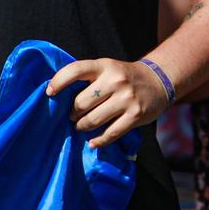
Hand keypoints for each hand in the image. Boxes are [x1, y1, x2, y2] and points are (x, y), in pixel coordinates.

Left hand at [46, 58, 169, 147]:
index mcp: (104, 66)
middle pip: (81, 102)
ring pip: (93, 120)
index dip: (58, 81)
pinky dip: (98, 141)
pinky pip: (111, 133)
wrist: (158, 81)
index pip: (75, 70)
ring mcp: (127, 98)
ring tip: (81, 126)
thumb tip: (59, 98)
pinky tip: (92, 143)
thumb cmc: (123, 77)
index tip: (49, 93)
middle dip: (73, 113)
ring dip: (82, 126)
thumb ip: (88, 79)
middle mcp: (116, 80)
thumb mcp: (106, 69)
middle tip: (73, 116)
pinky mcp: (136, 115)